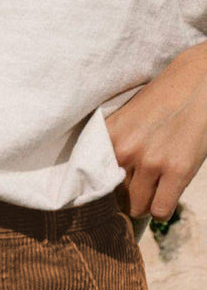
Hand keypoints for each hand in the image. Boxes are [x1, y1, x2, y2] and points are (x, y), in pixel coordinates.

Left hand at [105, 42, 206, 222]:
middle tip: (140, 187)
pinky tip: (166, 197)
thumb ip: (113, 147)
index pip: (94, 183)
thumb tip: (101, 186)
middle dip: (128, 197)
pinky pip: (160, 210)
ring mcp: (151, 161)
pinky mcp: (177, 170)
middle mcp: (125, 151)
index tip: (114, 191)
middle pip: (116, 199)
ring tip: (154, 190)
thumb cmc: (163, 99)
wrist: (200, 79)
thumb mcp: (126, 118)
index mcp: (109, 137)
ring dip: (146, 204)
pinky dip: (162, 210)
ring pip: (138, 208)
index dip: (105, 191)